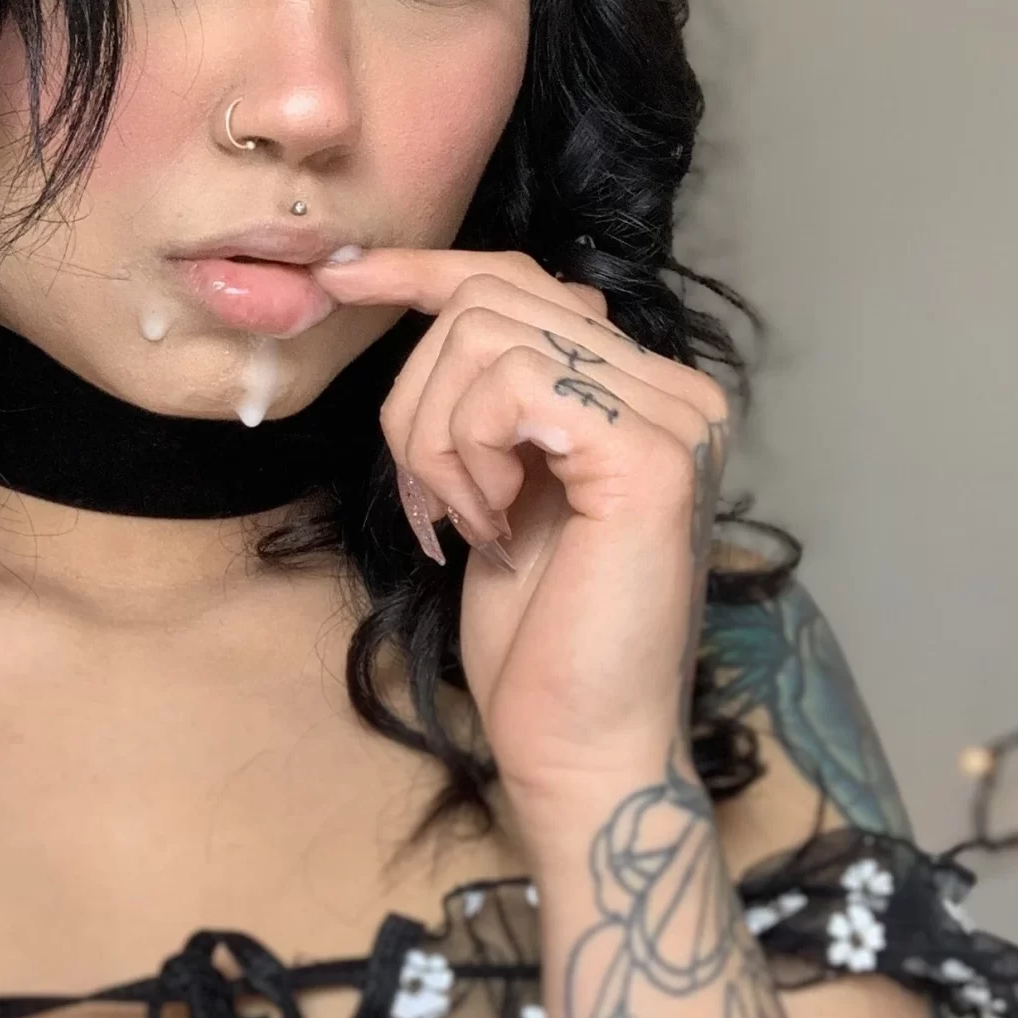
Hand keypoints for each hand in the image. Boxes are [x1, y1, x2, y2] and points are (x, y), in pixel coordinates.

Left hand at [312, 246, 730, 821]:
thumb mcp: (497, 488)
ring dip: (434, 437)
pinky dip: (466, 452)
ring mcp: (673, 417)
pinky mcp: (651, 455)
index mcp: (643, 392)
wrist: (578, 745)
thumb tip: (445, 305)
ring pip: (487, 335)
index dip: (424, 271)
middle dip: (415, 400)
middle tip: (428, 505)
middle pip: (490, 299)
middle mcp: (675, 389)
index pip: (522, 280)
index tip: (342, 282)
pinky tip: (488, 528)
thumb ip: (495, 400)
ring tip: (462, 523)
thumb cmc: (535, 639)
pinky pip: (512, 384)